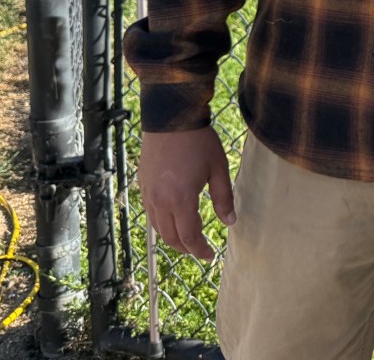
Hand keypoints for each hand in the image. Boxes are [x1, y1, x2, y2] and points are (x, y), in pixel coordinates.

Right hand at [139, 124, 234, 260]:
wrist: (171, 118)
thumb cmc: (199, 142)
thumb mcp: (218, 169)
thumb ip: (223, 197)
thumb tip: (230, 222)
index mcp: (180, 200)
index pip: (189, 236)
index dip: (200, 249)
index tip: (210, 255)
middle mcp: (160, 201)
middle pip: (171, 237)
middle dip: (186, 247)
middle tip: (201, 250)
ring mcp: (148, 194)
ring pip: (158, 228)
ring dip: (173, 237)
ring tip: (189, 238)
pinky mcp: (143, 186)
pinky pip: (151, 214)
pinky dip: (162, 223)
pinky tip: (174, 219)